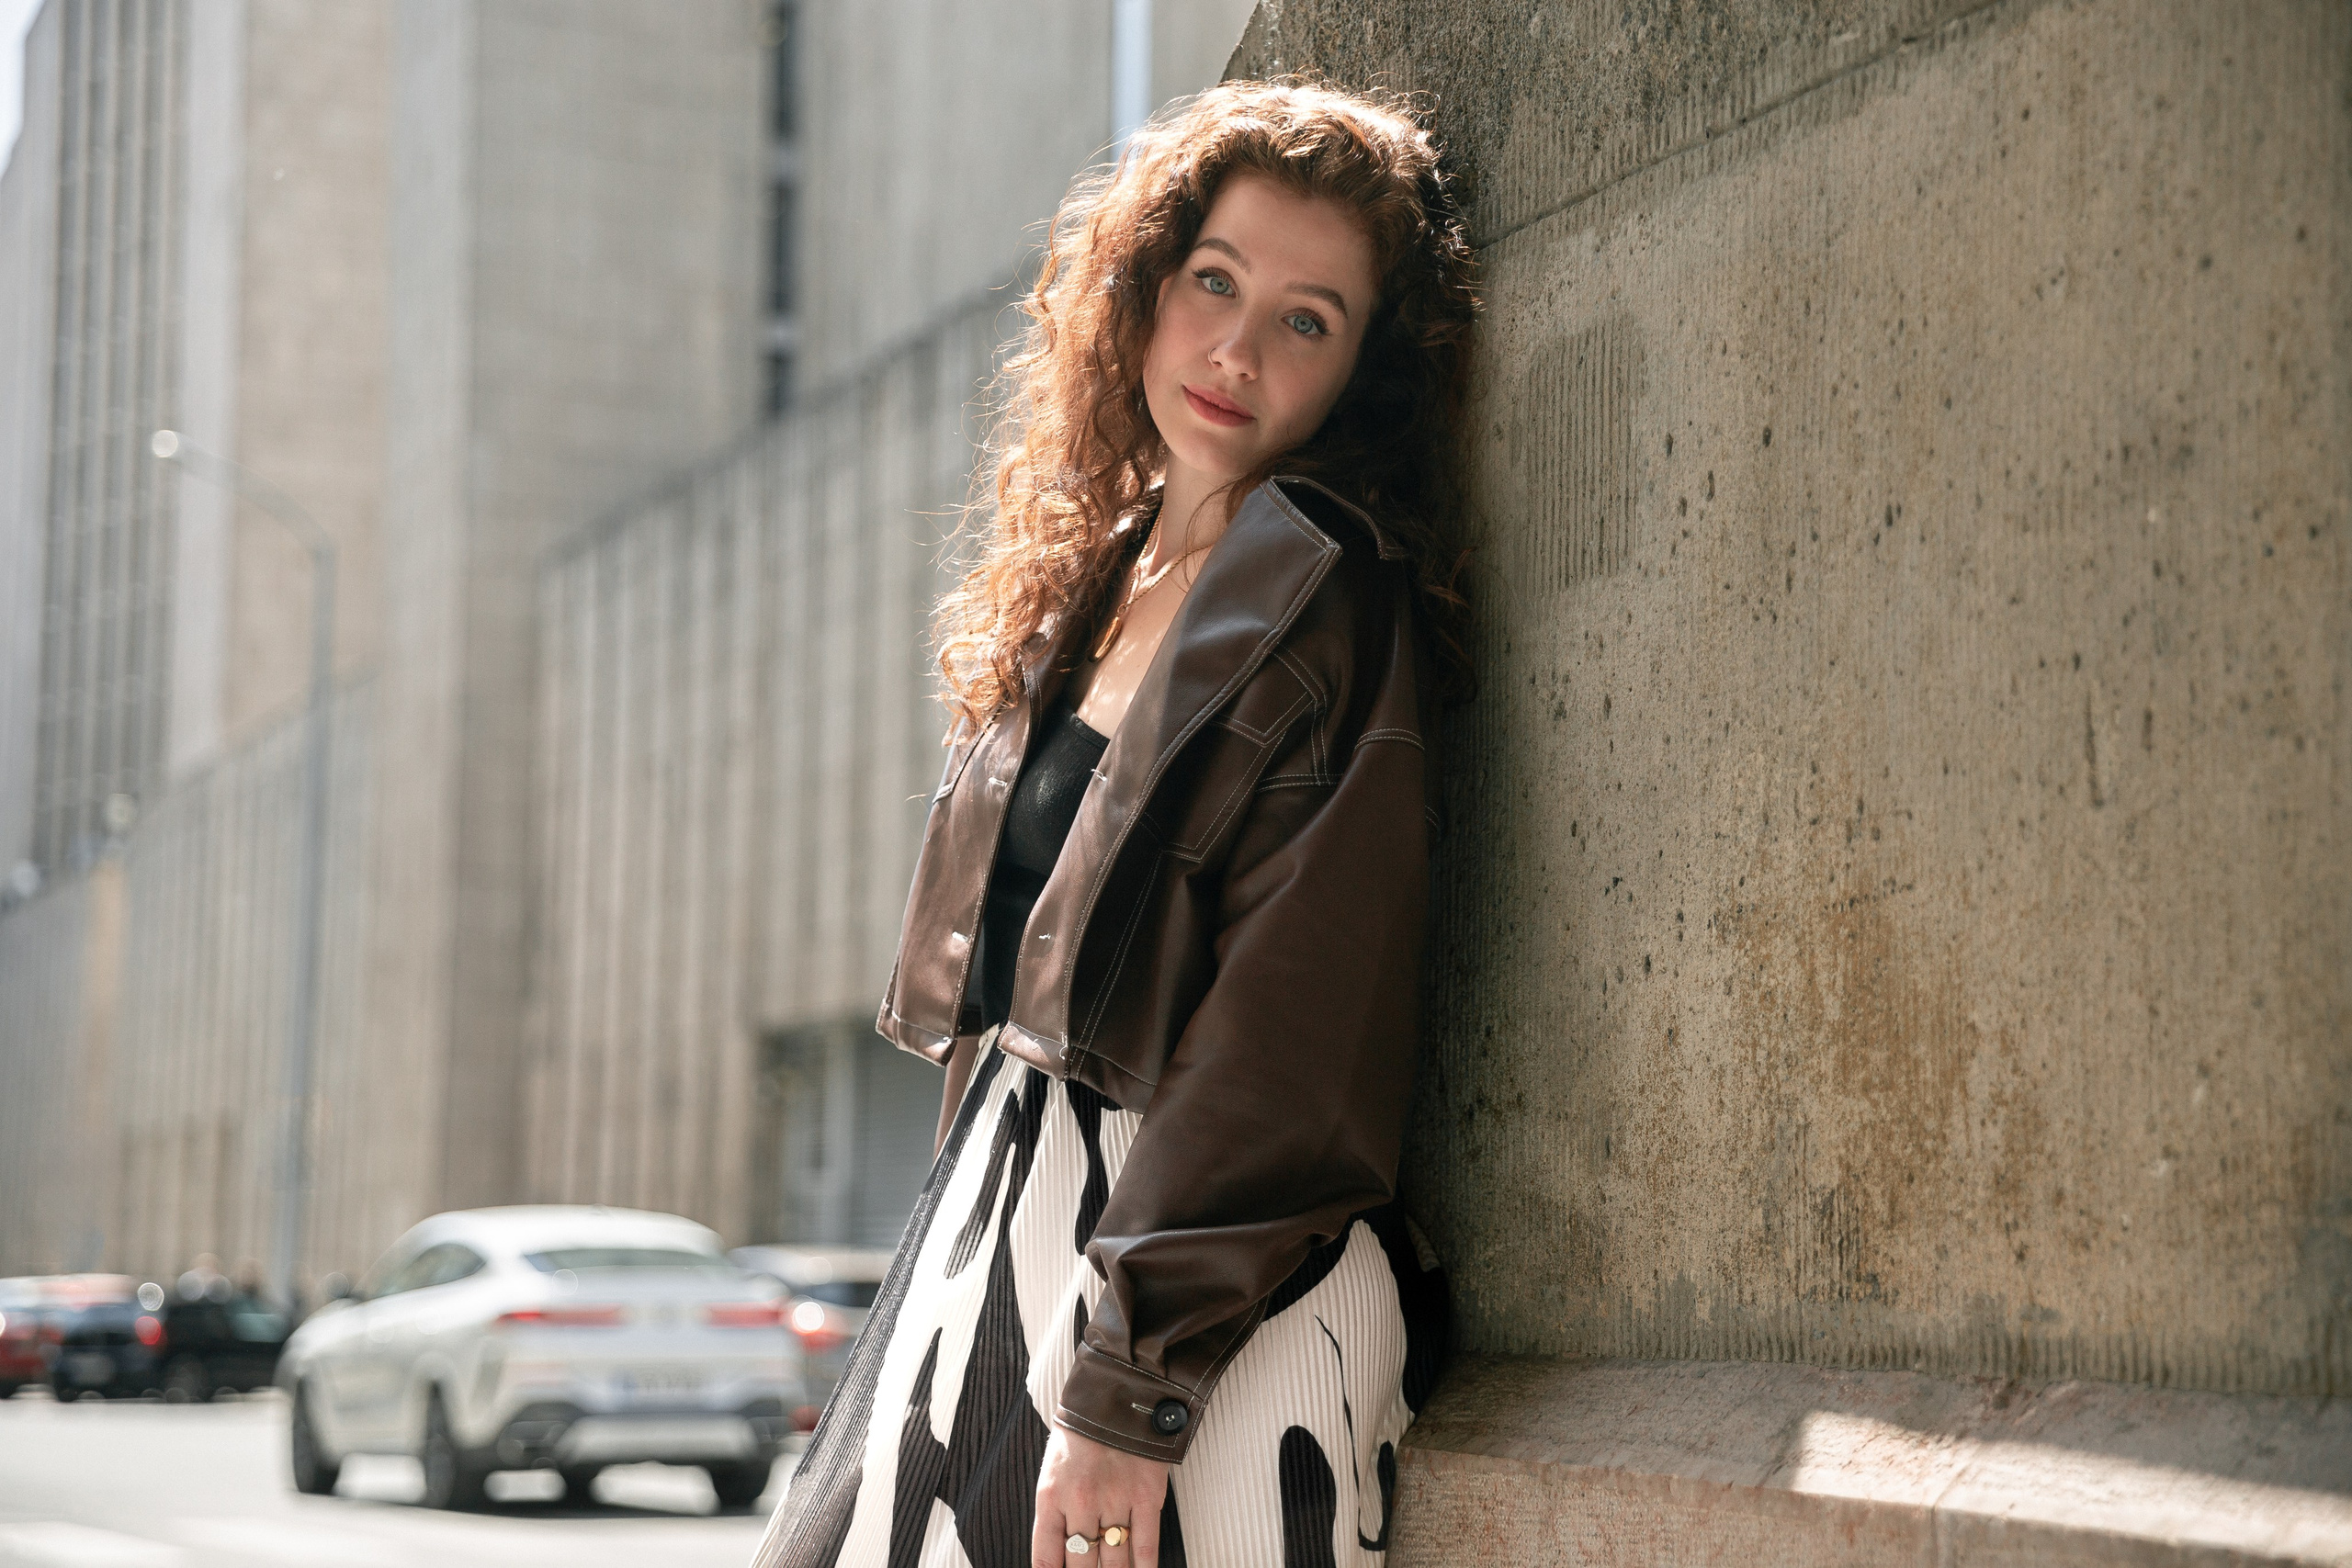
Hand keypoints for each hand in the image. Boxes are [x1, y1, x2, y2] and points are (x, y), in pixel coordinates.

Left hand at [1031, 1423, 1168, 1567]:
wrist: (1117, 1393)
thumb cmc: (1082, 1430)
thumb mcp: (1054, 1467)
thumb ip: (1056, 1508)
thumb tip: (1062, 1550)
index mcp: (1051, 1496)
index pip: (1046, 1558)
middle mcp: (1081, 1503)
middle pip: (1082, 1565)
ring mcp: (1115, 1502)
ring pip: (1114, 1562)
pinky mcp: (1146, 1497)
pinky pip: (1145, 1546)